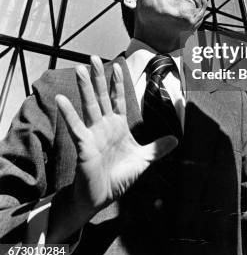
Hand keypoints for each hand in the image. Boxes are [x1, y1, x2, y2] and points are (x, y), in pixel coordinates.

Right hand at [56, 56, 176, 216]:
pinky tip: (61, 99)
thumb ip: (158, 148)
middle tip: (92, 57)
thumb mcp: (144, 161)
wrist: (100, 198)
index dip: (117, 83)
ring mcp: (93, 133)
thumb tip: (176, 138)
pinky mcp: (83, 144)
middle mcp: (104, 126)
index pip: (117, 99)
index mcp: (118, 126)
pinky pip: (75, 126)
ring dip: (85, 86)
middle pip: (101, 96)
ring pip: (89, 105)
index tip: (117, 65)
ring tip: (80, 68)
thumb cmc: (118, 178)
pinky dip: (68, 113)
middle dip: (98, 77)